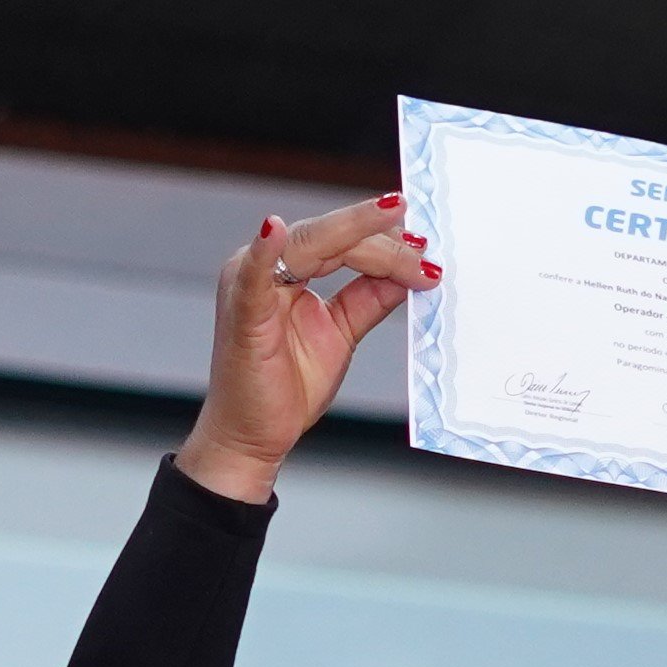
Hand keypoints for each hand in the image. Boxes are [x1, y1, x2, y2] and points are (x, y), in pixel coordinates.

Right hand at [175, 193, 428, 500]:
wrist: (253, 436)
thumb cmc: (285, 387)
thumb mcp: (342, 332)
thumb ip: (369, 298)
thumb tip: (408, 272)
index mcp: (285, 269)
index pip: (341, 241)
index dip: (385, 241)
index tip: (425, 249)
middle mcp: (264, 268)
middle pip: (330, 237)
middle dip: (383, 242)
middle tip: (424, 249)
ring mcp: (247, 286)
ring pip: (309, 244)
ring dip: (358, 237)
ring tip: (403, 242)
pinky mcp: (241, 314)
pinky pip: (252, 277)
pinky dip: (265, 251)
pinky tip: (275, 230)